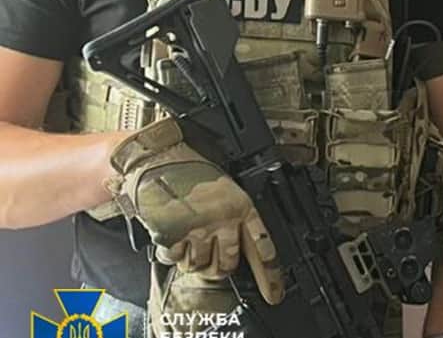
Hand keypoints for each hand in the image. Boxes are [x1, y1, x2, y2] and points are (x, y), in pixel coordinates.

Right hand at [108, 118, 283, 303]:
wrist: (159, 157)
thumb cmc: (192, 170)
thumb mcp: (226, 189)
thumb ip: (234, 217)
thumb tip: (236, 249)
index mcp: (243, 206)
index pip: (262, 248)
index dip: (270, 276)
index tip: (274, 294)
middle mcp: (223, 219)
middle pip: (227, 265)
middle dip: (217, 267)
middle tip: (208, 253)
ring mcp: (197, 228)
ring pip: (199, 266)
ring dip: (191, 258)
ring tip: (187, 236)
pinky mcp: (172, 233)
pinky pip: (174, 259)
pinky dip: (170, 252)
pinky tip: (171, 234)